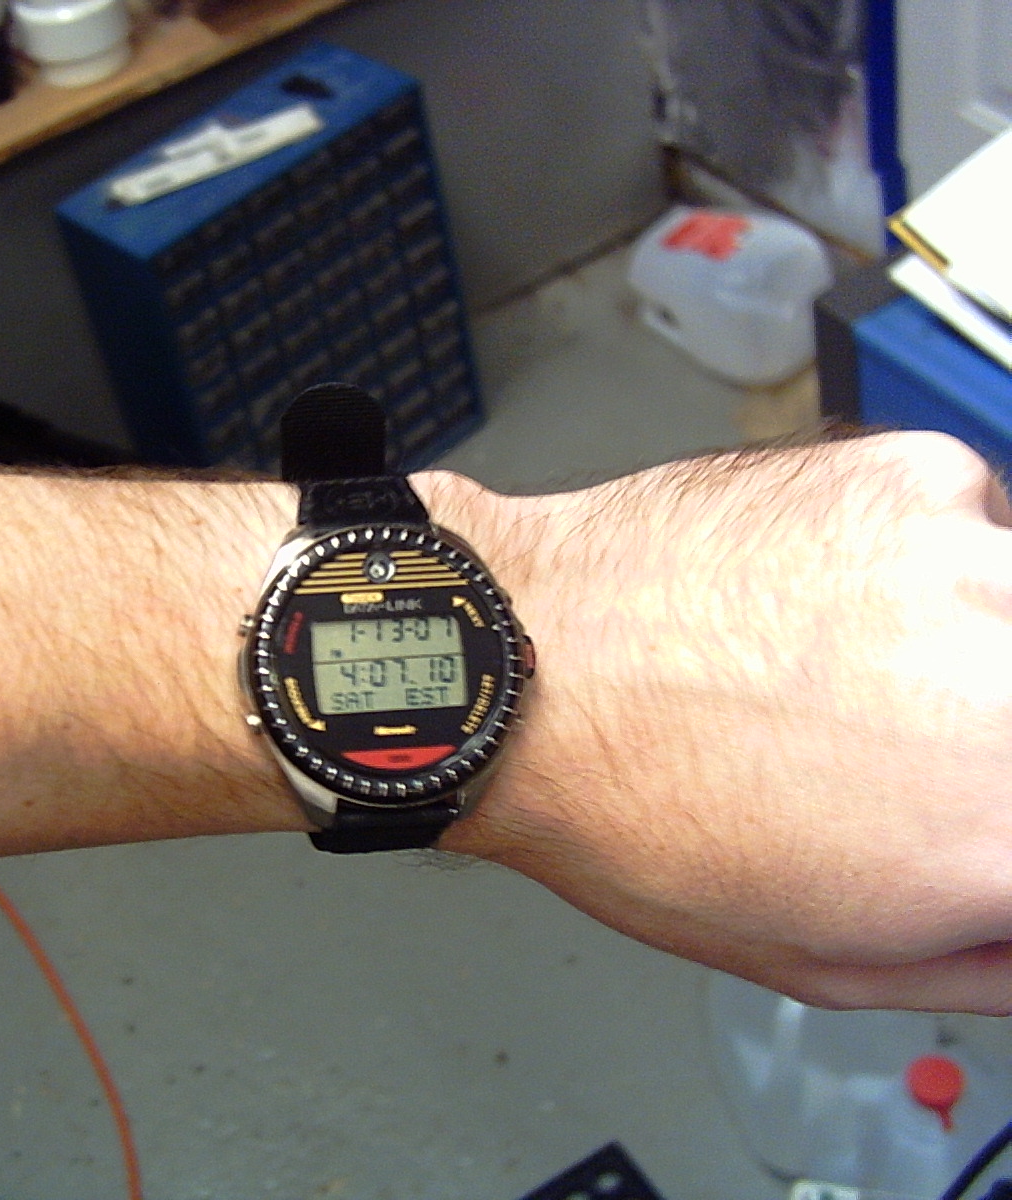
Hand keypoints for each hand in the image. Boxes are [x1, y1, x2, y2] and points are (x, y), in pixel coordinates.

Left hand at [427, 432, 1011, 1012]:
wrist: (522, 666)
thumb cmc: (633, 808)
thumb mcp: (825, 958)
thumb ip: (986, 958)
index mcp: (1003, 832)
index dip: (993, 831)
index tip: (965, 821)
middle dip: (986, 748)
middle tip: (904, 754)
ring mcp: (975, 563)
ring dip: (974, 650)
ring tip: (846, 676)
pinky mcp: (922, 477)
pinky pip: (971, 529)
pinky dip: (918, 570)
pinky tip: (813, 603)